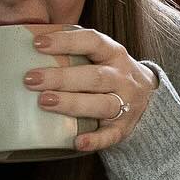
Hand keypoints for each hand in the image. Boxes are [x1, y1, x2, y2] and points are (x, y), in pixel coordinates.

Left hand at [24, 26, 158, 151]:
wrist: (149, 96)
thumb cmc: (110, 71)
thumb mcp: (101, 54)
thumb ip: (74, 47)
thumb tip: (30, 37)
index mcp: (114, 54)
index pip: (92, 42)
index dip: (66, 42)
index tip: (37, 44)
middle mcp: (122, 78)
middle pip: (94, 77)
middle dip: (61, 78)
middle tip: (31, 80)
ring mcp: (126, 104)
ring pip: (102, 105)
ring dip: (73, 103)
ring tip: (44, 102)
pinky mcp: (124, 128)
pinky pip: (111, 136)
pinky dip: (95, 140)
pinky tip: (77, 142)